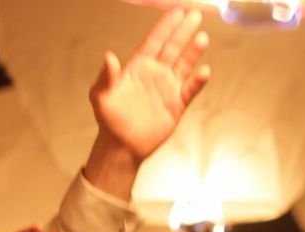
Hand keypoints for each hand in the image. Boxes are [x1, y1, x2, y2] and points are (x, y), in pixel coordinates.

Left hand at [89, 8, 209, 161]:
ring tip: (202, 37)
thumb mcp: (100, 97)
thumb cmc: (109, 120)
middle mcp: (155, 74)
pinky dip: (198, 81)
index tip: (176, 11)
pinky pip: (190, 90)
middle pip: (172, 48)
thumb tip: (109, 57)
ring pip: (184, 65)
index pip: (154, 41)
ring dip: (193, 52)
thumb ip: (105, 77)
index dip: (164, 26)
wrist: (122, 146)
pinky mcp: (176, 106)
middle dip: (183, 31)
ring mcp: (167, 89)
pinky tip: (204, 71)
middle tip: (194, 14)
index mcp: (138, 67)